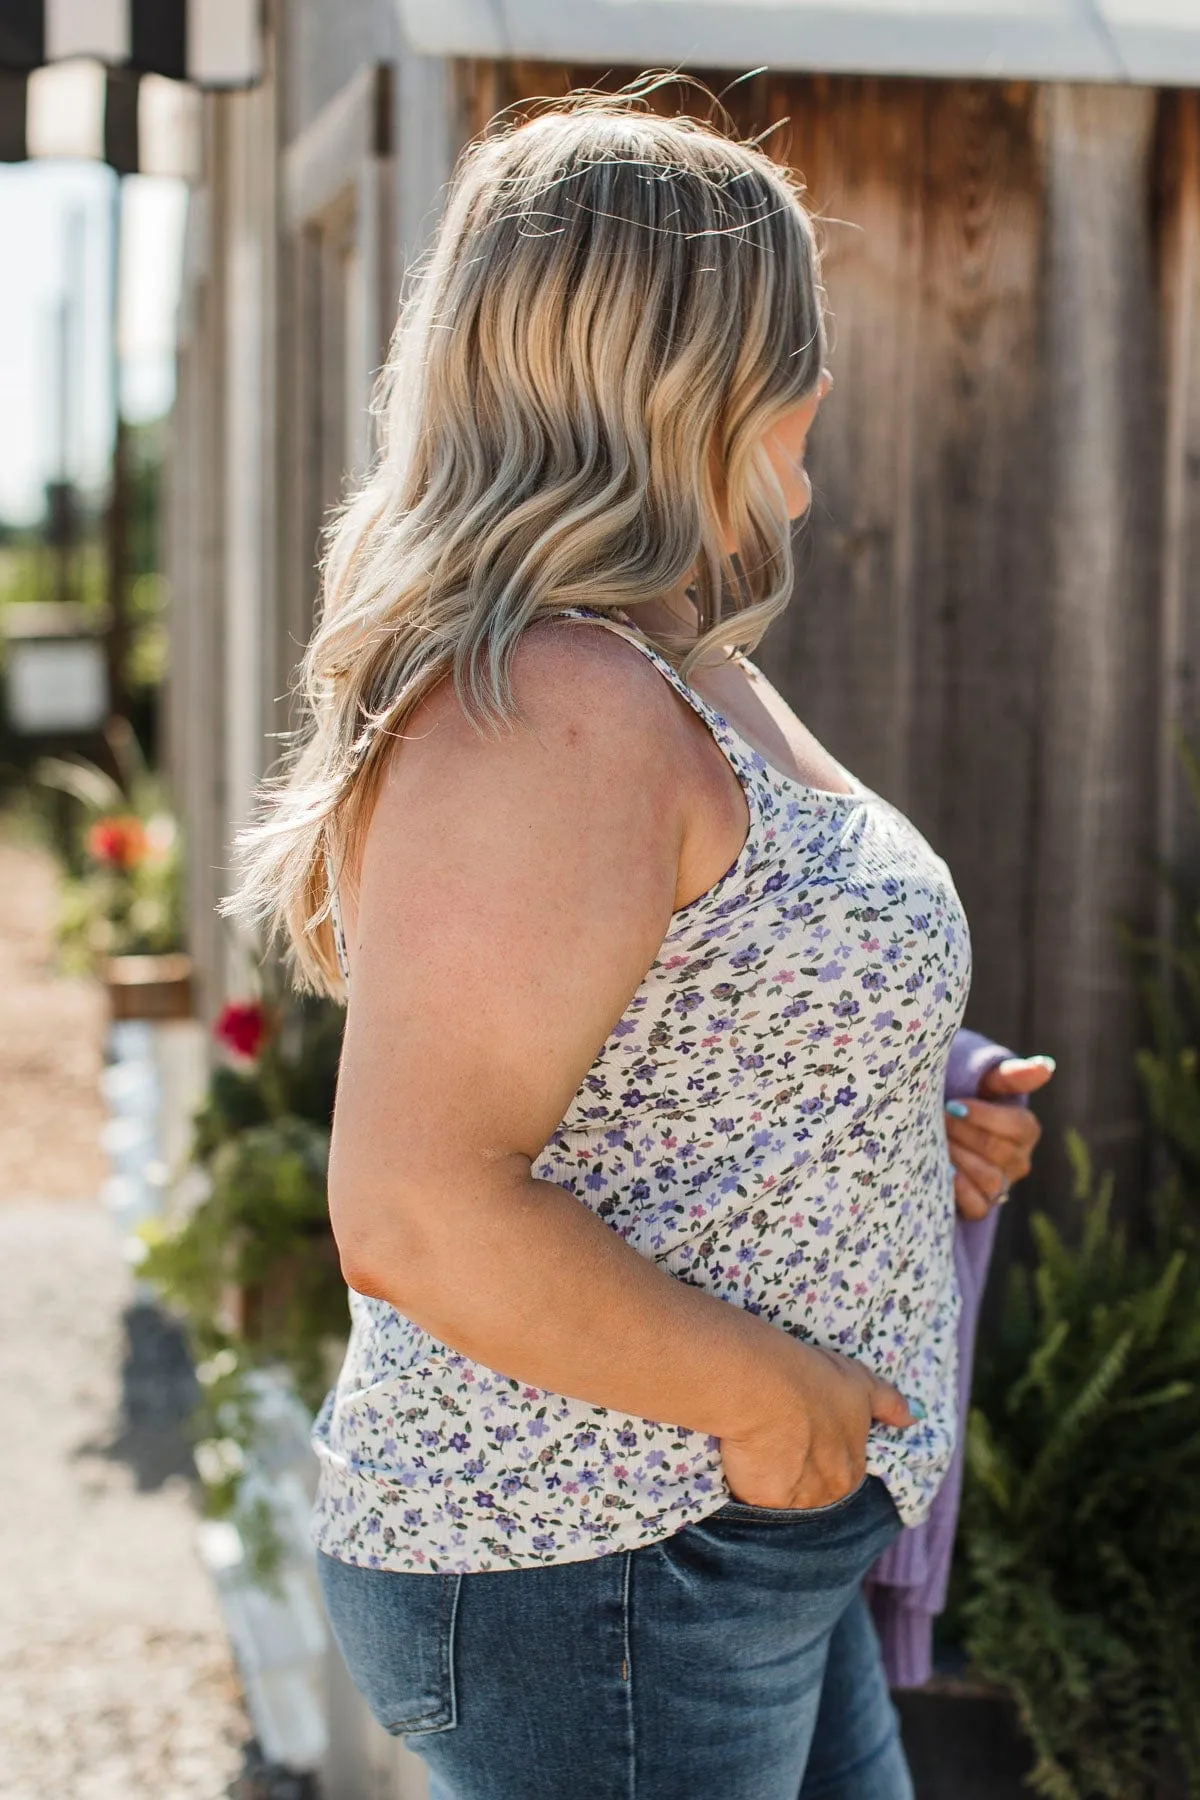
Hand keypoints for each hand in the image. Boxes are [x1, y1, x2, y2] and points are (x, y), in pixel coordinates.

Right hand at [719, 1341, 917, 1510]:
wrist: (763, 1386)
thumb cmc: (812, 1378)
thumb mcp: (859, 1383)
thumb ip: (888, 1403)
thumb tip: (915, 1418)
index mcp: (854, 1469)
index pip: (842, 1473)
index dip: (821, 1451)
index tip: (804, 1431)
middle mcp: (829, 1493)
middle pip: (814, 1490)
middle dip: (799, 1472)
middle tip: (779, 1439)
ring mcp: (795, 1501)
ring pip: (784, 1497)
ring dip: (774, 1480)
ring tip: (757, 1446)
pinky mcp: (761, 1501)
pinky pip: (754, 1497)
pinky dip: (747, 1481)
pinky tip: (741, 1455)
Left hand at [946, 1055, 1053, 1220]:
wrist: (939, 1124)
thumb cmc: (966, 1097)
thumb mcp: (987, 1083)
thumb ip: (1012, 1076)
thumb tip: (1046, 1066)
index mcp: (1026, 1130)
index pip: (1017, 1126)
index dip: (983, 1116)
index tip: (953, 1104)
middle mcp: (1019, 1161)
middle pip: (998, 1152)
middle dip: (964, 1134)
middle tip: (937, 1119)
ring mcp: (1001, 1186)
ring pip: (990, 1180)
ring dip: (959, 1159)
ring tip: (935, 1142)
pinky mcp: (980, 1206)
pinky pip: (977, 1207)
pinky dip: (960, 1192)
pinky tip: (941, 1172)